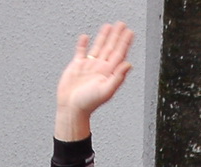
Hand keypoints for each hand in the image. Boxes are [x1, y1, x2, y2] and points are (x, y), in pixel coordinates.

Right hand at [54, 22, 134, 139]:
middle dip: (116, 36)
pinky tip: (85, 37)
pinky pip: (80, 52)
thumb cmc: (88, 103)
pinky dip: (83, 44)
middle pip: (110, 48)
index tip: (130, 32)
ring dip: (103, 37)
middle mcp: (100, 68)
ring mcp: (89, 66)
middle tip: (122, 25)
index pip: (119, 54)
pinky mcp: (76, 66)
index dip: (124, 43)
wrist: (71, 108)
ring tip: (108, 26)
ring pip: (98, 47)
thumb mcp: (106, 90)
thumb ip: (118, 77)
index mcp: (108, 73)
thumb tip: (129, 64)